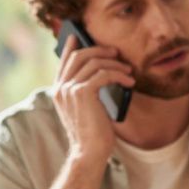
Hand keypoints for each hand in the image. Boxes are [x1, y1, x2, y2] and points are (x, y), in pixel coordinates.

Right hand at [53, 35, 134, 164]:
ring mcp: (69, 90)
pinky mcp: (82, 94)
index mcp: (59, 91)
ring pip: (94, 63)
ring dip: (115, 64)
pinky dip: (119, 75)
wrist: (89, 152)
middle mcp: (61, 88)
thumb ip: (87, 90)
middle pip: (79, 56)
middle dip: (100, 50)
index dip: (71, 47)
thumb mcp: (87, 108)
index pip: (64, 62)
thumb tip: (103, 72)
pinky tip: (129, 81)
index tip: (78, 36)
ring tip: (129, 70)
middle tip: (116, 53)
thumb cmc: (93, 133)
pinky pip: (103, 74)